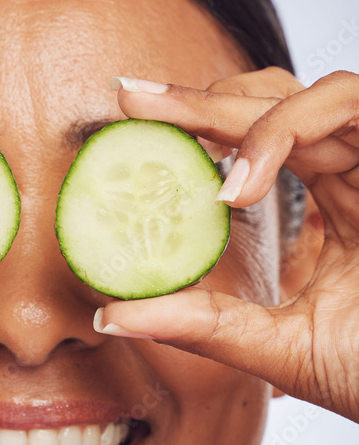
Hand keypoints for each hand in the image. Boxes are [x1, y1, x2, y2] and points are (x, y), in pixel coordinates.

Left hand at [95, 67, 358, 423]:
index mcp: (334, 207)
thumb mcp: (281, 349)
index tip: (128, 123)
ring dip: (239, 111)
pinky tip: (239, 183)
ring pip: (313, 95)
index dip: (198, 129)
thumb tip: (110, 318)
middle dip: (200, 101)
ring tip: (178, 140)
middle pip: (277, 107)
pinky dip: (286, 130)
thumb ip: (204, 326)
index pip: (260, 146)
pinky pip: (349, 105)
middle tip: (130, 96)